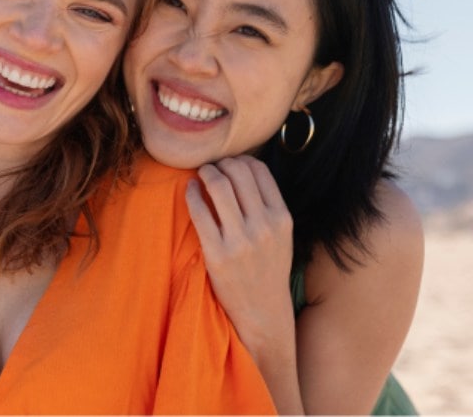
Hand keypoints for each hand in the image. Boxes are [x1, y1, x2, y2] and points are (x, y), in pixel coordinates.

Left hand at [186, 155, 295, 351]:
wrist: (262, 312)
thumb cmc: (268, 270)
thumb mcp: (281, 236)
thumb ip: (268, 206)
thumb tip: (243, 170)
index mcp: (281, 218)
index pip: (260, 171)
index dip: (241, 160)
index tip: (230, 163)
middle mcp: (264, 226)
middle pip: (239, 173)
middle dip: (221, 163)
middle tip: (211, 167)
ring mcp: (241, 240)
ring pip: (219, 186)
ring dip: (206, 173)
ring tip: (200, 174)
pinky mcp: (217, 253)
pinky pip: (200, 211)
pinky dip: (192, 194)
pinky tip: (190, 191)